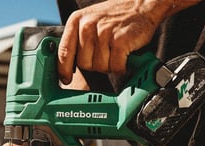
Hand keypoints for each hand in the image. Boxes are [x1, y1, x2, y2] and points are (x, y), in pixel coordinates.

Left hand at [57, 0, 201, 83]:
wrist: (141, 5)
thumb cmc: (115, 16)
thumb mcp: (89, 22)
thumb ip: (77, 40)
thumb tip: (68, 64)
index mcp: (76, 21)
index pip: (64, 52)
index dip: (63, 70)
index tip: (65, 80)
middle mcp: (87, 26)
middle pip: (84, 64)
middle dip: (95, 65)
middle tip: (106, 55)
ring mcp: (104, 32)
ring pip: (100, 67)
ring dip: (110, 65)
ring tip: (115, 52)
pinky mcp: (120, 40)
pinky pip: (115, 66)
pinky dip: (121, 67)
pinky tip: (124, 57)